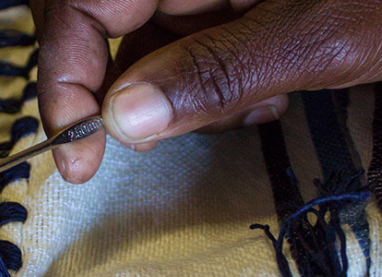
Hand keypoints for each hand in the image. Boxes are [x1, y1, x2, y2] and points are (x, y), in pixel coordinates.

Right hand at [32, 0, 381, 182]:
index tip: (76, 151)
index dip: (65, 78)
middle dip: (126, 94)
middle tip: (150, 139)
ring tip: (251, 104)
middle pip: (101, 26)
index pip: (81, 3)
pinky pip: (182, 48)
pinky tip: (259, 92)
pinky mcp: (218, 1)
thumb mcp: (321, 35)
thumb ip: (218, 73)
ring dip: (180, 98)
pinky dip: (207, 87)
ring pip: (145, 47)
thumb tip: (124, 120)